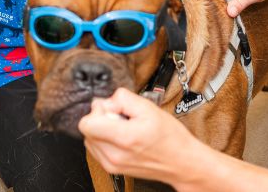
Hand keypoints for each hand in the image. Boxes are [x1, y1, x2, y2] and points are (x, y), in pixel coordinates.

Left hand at [78, 88, 199, 182]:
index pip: (86, 123)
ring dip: (102, 129)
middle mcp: (114, 155)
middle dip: (101, 118)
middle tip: (122, 118)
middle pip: (87, 130)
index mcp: (124, 138)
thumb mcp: (150, 108)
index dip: (98, 110)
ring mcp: (111, 164)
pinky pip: (96, 148)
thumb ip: (123, 99)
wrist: (180, 162)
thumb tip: (105, 101)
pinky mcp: (111, 168)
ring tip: (124, 128)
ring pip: (89, 139)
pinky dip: (105, 140)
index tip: (113, 109)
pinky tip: (122, 137)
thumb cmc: (170, 137)